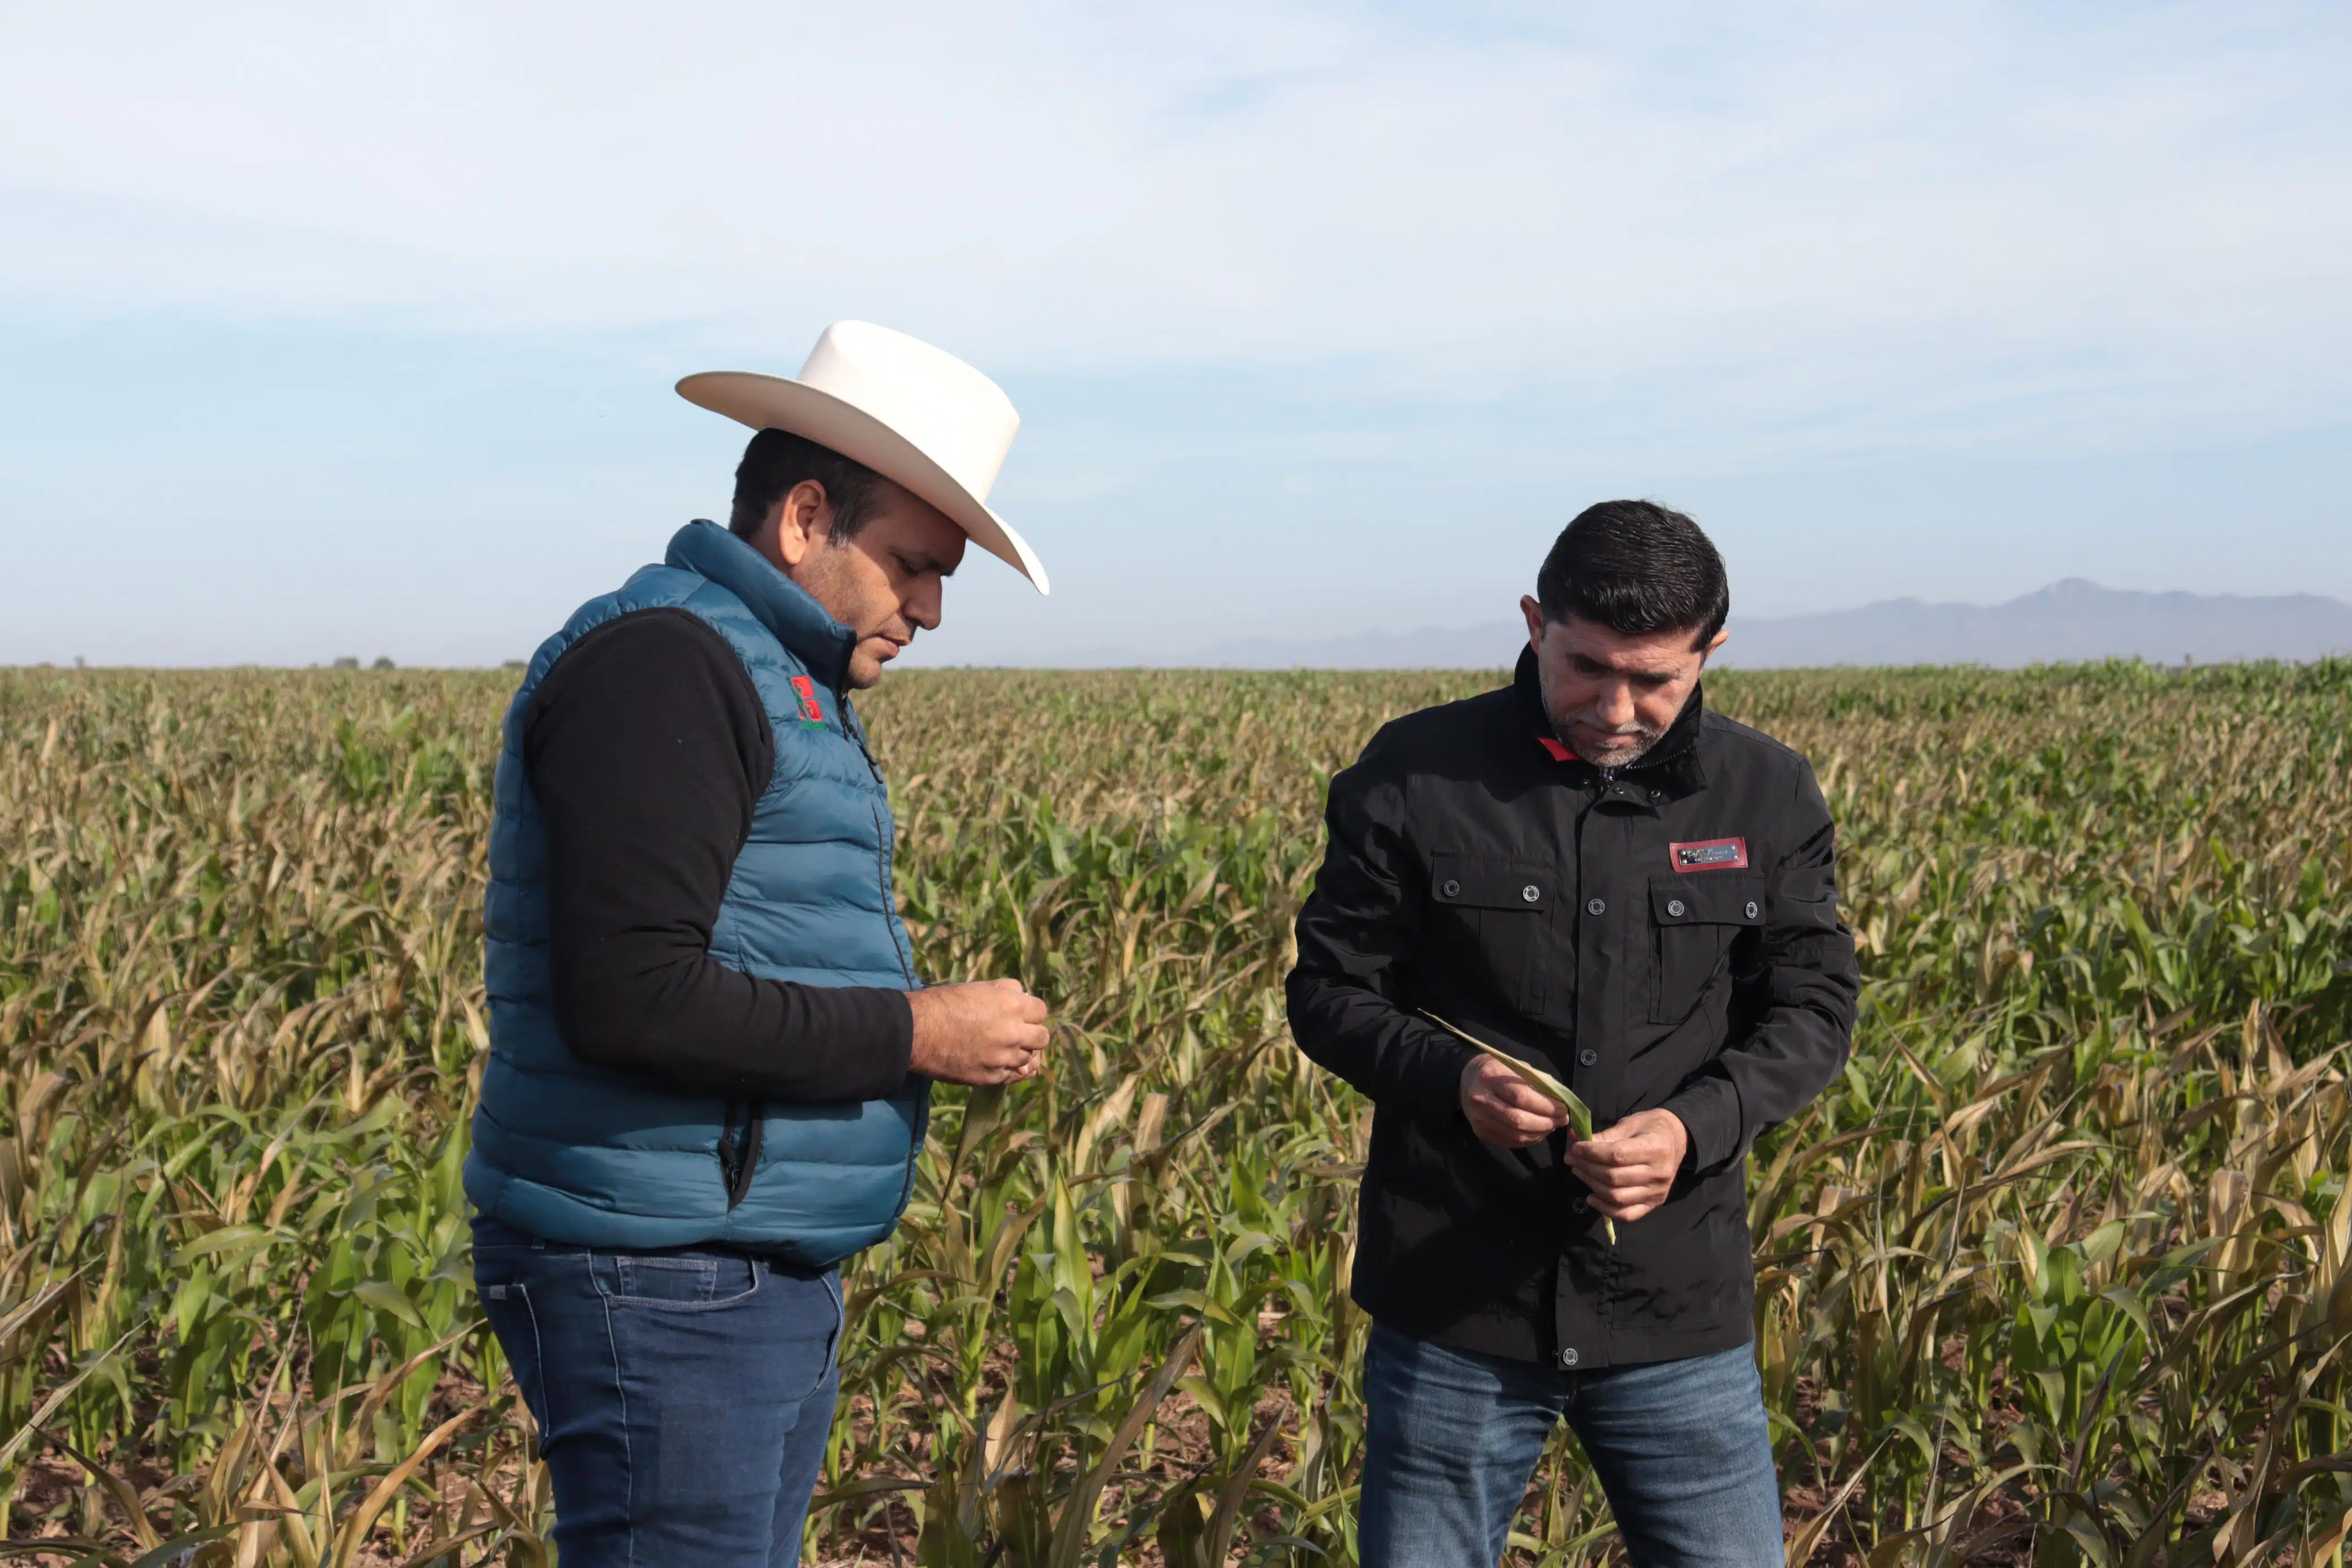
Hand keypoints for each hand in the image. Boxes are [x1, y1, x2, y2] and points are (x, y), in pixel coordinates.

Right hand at [906, 980, 1048, 1086]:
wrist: (916, 1032)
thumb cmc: (943, 1003)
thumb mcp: (978, 987)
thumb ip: (1006, 991)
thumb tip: (1023, 996)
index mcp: (1012, 1005)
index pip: (1041, 1011)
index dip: (1032, 1012)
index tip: (1022, 1015)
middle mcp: (1014, 1032)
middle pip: (1042, 1037)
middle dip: (1032, 1034)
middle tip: (1017, 1033)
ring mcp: (1004, 1057)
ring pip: (1030, 1059)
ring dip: (1022, 1053)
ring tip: (1007, 1049)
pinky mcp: (991, 1077)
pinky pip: (1014, 1076)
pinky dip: (1012, 1070)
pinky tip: (1005, 1064)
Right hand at [1459, 1056, 1573, 1148]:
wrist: (1467, 1080)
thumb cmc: (1498, 1070)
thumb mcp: (1516, 1067)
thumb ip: (1537, 1082)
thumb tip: (1560, 1101)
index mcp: (1490, 1077)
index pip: (1521, 1097)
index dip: (1546, 1106)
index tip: (1563, 1108)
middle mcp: (1481, 1099)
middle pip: (1518, 1120)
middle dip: (1546, 1122)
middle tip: (1562, 1120)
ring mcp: (1479, 1119)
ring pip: (1516, 1135)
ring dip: (1540, 1133)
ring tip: (1552, 1126)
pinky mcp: (1481, 1133)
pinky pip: (1510, 1142)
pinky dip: (1529, 1140)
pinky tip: (1539, 1132)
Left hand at [1564, 1108, 1687, 1223]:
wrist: (1678, 1139)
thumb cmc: (1652, 1127)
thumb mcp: (1630, 1124)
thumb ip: (1605, 1135)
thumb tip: (1575, 1140)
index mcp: (1655, 1148)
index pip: (1616, 1156)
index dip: (1591, 1153)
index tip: (1575, 1148)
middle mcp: (1659, 1173)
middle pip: (1614, 1177)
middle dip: (1587, 1168)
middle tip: (1571, 1159)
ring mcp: (1657, 1192)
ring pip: (1617, 1197)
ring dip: (1592, 1185)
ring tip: (1579, 1172)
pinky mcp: (1654, 1203)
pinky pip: (1627, 1214)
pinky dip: (1606, 1210)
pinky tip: (1591, 1198)